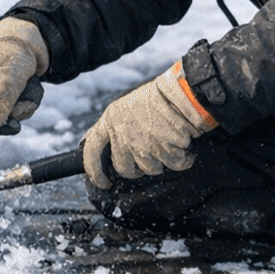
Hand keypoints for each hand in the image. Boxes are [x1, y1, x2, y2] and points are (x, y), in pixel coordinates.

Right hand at [0, 18, 48, 127]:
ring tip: (29, 92)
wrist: (29, 40)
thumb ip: (1, 97)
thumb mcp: (11, 72)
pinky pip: (4, 112)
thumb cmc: (15, 49)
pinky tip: (28, 93)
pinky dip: (20, 106)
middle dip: (1, 120)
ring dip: (16, 111)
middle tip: (17, 124)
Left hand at [83, 61, 216, 188]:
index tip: (103, 182)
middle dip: (137, 168)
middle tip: (149, 155)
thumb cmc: (157, 96)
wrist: (182, 91)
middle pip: (124, 168)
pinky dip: (182, 158)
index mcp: (110, 121)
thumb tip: (95, 142)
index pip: (91, 152)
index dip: (95, 171)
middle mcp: (123, 136)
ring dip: (161, 160)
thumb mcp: (125, 107)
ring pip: (150, 169)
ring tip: (168, 141)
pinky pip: (175, 165)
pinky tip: (183, 143)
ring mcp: (143, 146)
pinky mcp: (165, 152)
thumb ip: (112, 127)